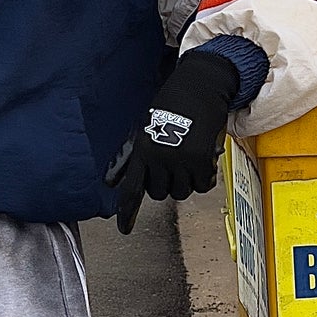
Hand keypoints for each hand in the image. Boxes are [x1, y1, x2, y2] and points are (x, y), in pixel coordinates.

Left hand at [104, 50, 239, 234]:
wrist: (199, 86)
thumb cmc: (172, 104)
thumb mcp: (145, 127)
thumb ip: (132, 156)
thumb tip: (111, 180)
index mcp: (142, 149)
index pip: (132, 187)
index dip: (127, 211)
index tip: (124, 229)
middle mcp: (159, 157)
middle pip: (159, 194)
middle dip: (166, 185)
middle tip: (174, 168)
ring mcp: (180, 160)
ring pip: (181, 192)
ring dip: (186, 182)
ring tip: (190, 162)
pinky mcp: (201, 159)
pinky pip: (203, 186)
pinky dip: (205, 179)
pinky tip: (204, 164)